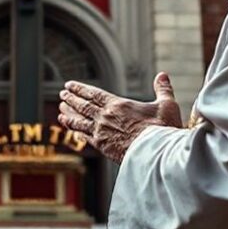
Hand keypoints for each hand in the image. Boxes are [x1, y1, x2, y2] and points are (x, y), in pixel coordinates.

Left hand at [58, 72, 182, 163]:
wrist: (157, 153)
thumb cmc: (163, 129)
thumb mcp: (166, 105)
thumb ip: (162, 89)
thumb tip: (163, 75)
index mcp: (118, 105)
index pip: (94, 94)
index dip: (80, 88)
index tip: (69, 85)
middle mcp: (105, 117)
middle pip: (83, 106)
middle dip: (71, 99)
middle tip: (62, 95)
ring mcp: (102, 132)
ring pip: (80, 122)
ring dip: (69, 115)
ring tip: (61, 112)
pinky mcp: (103, 147)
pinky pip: (85, 138)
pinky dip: (76, 133)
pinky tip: (71, 131)